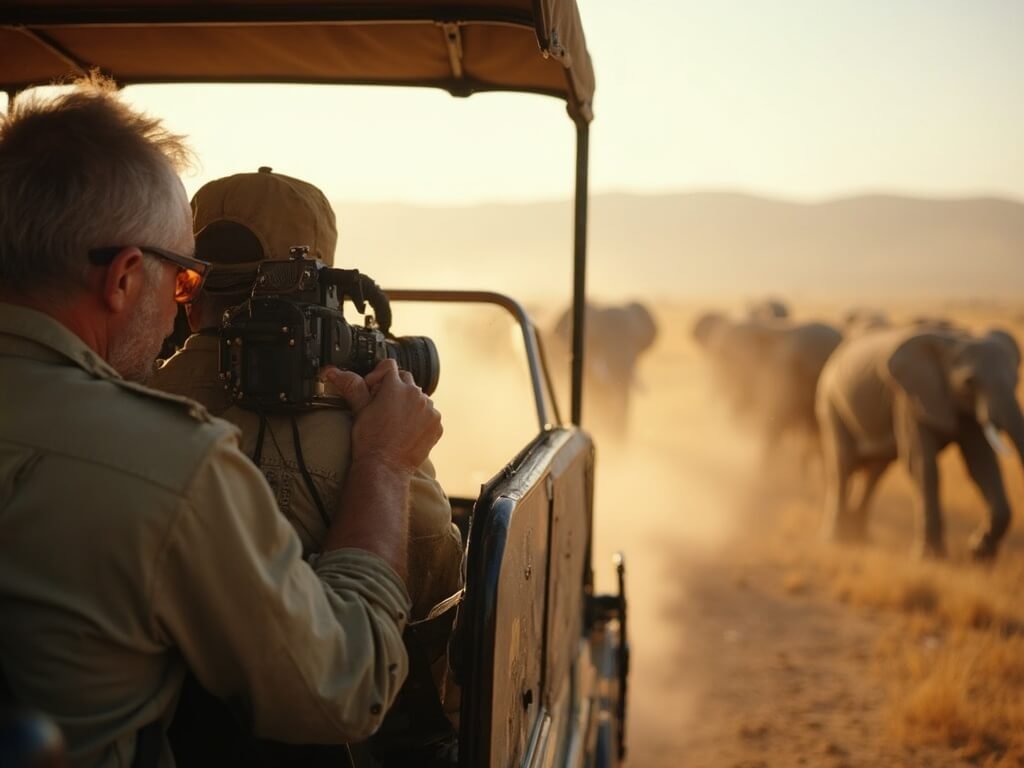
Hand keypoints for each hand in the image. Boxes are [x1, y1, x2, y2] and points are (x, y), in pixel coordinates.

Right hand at [324, 361, 441, 473]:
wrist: (385, 467)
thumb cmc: (370, 440)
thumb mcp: (359, 410)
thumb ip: (352, 386)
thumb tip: (334, 372)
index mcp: (396, 387)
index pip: (389, 366)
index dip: (377, 376)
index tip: (372, 391)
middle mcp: (416, 394)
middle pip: (406, 380)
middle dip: (394, 389)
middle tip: (382, 407)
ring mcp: (429, 410)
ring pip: (419, 397)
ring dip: (409, 404)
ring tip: (395, 422)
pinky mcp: (436, 425)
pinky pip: (429, 414)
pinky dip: (420, 419)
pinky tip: (407, 431)